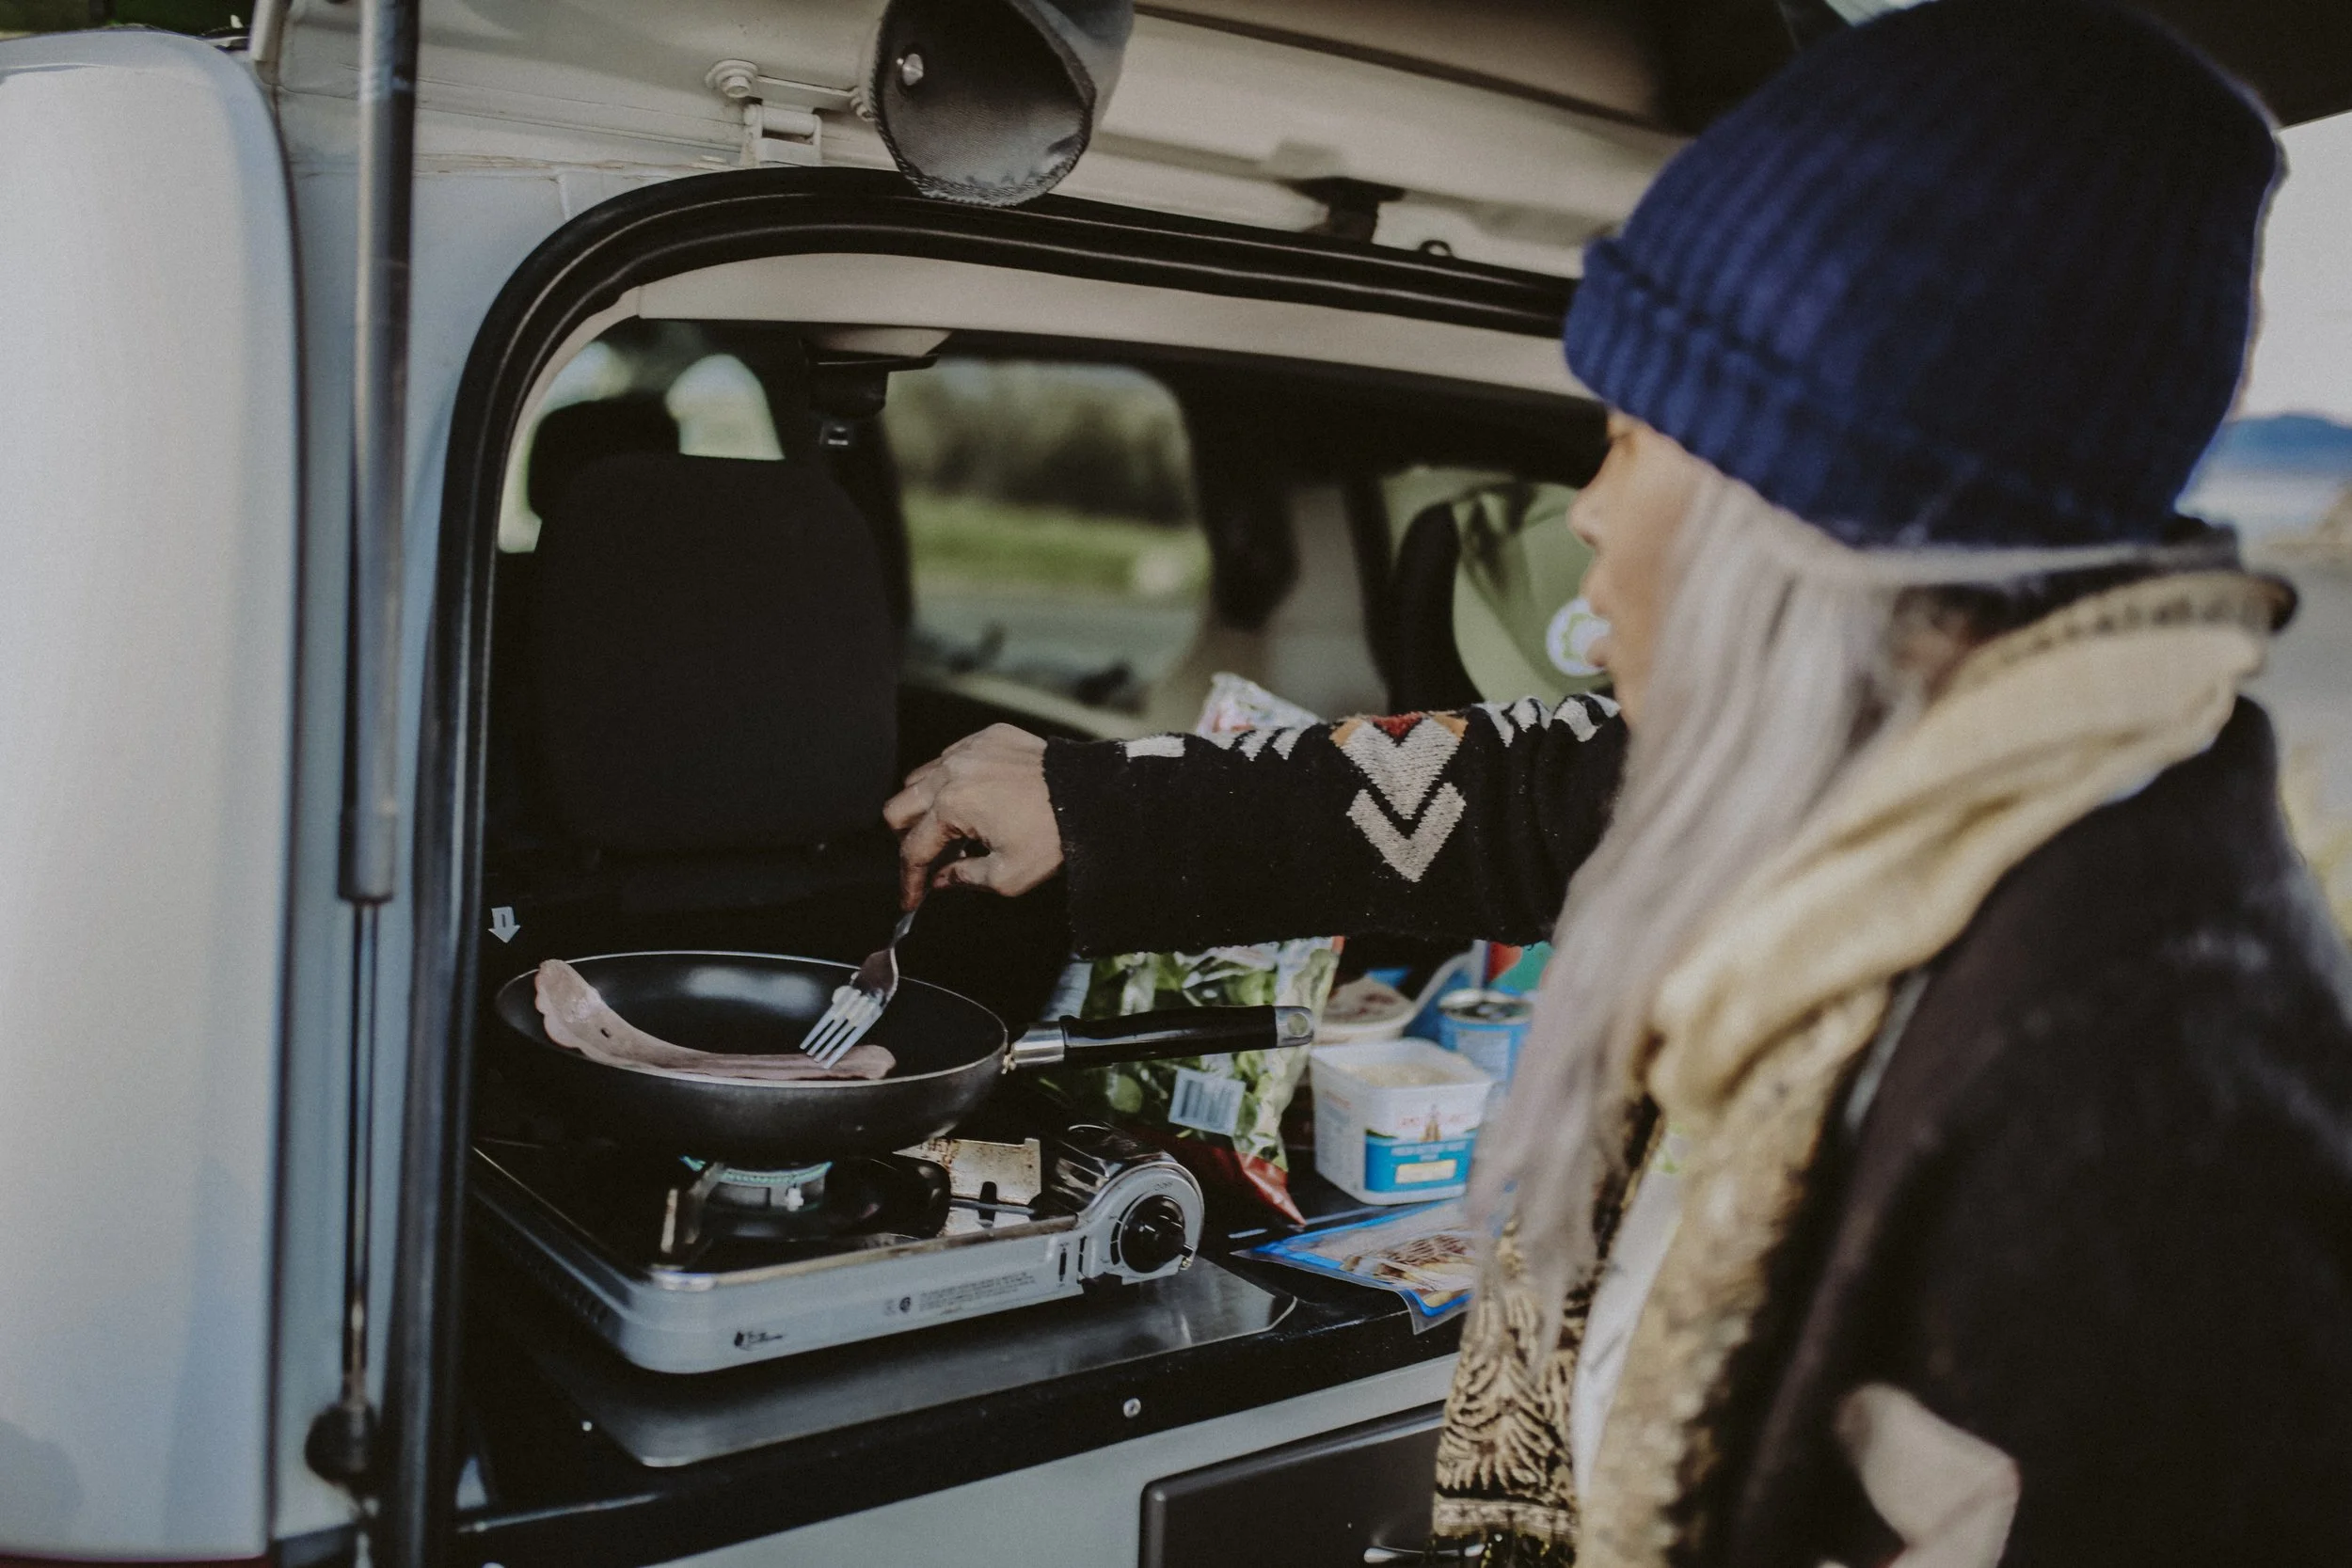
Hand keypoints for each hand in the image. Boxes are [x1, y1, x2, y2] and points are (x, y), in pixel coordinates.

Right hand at [883, 725, 1063, 908]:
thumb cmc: (1053, 837)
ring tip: (950, 828)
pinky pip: (951, 756)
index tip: (912, 897)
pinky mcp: (987, 737)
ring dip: (925, 805)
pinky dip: (952, 778)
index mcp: (951, 806)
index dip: (909, 880)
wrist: (1092, 797)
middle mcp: (951, 772)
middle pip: (898, 807)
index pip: (913, 849)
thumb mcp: (1007, 876)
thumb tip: (941, 879)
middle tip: (927, 858)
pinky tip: (973, 798)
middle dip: (906, 838)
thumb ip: (964, 878)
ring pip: (920, 777)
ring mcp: (968, 750)